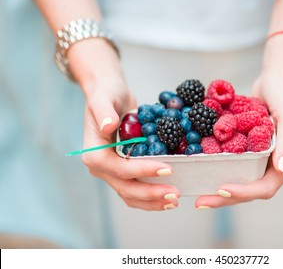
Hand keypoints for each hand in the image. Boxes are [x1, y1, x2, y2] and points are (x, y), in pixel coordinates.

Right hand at [80, 78, 179, 210]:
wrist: (108, 95)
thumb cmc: (106, 94)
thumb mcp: (103, 98)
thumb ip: (104, 111)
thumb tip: (108, 125)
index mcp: (94, 153)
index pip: (120, 168)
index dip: (143, 171)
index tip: (168, 169)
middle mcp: (101, 167)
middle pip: (125, 188)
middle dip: (151, 193)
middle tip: (176, 194)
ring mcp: (111, 172)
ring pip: (130, 195)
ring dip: (152, 201)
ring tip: (174, 200)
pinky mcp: (122, 172)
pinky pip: (135, 189)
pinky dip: (150, 196)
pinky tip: (167, 197)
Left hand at [195, 74, 282, 207]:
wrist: (275, 80)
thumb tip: (282, 169)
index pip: (265, 187)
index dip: (244, 192)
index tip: (221, 189)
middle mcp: (272, 165)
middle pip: (248, 189)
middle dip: (224, 197)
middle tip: (200, 202)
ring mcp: (258, 158)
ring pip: (237, 179)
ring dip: (218, 188)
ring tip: (197, 194)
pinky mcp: (246, 150)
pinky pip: (231, 165)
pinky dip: (217, 170)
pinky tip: (199, 171)